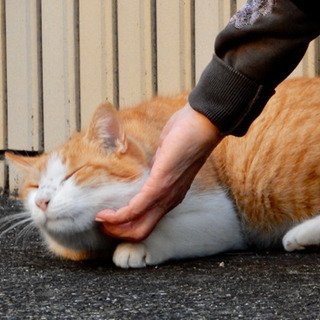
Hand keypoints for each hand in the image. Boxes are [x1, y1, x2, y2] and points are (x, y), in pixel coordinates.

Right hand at [95, 103, 222, 240]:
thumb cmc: (185, 138)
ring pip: (139, 226)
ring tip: (101, 220)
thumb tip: (146, 172)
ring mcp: (165, 196)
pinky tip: (106, 213)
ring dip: (115, 227)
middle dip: (118, 232)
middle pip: (142, 231)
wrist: (202, 125)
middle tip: (102, 225)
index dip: (127, 225)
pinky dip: (118, 216)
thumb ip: (156, 170)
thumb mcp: (166, 159)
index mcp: (170, 195)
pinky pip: (136, 209)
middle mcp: (169, 201)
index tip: (110, 218)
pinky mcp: (160, 186)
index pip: (147, 221)